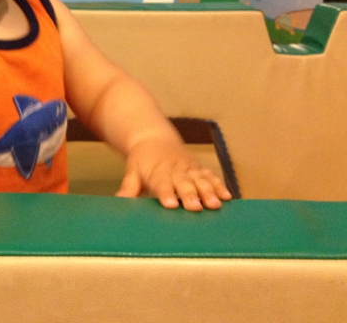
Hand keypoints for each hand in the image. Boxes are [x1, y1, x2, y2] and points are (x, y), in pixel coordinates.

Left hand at [116, 139, 231, 210]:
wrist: (154, 138)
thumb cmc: (142, 161)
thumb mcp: (132, 171)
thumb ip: (128, 187)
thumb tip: (118, 202)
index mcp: (157, 173)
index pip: (161, 184)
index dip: (166, 194)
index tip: (170, 204)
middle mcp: (175, 170)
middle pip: (183, 184)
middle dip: (190, 195)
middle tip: (195, 208)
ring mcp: (189, 169)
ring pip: (200, 180)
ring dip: (209, 191)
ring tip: (215, 204)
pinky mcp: (198, 168)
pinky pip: (211, 176)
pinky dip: (219, 185)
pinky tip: (228, 196)